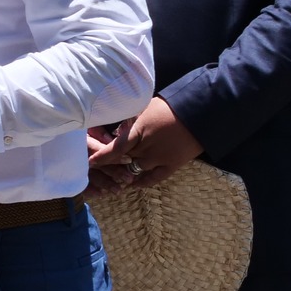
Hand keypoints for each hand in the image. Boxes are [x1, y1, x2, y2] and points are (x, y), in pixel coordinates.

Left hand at [87, 96, 201, 190]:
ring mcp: (160, 158)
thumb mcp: (145, 108)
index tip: (89, 161)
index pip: (115, 148)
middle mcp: (147, 147)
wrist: (201, 112)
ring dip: (124, 173)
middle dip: (111, 163)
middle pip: (123, 160)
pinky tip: (132, 184)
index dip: (101, 157)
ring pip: (135, 170)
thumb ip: (130, 122)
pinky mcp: (172, 165)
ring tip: (113, 176)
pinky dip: (141, 182)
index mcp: (139, 131)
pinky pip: (153, 178)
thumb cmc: (171, 106)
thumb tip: (117, 133)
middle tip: (100, 167)